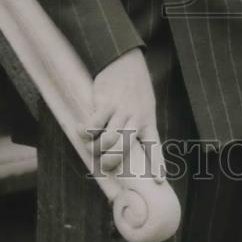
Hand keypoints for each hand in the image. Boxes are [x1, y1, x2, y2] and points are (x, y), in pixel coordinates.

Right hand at [78, 48, 165, 183]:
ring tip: (91, 145)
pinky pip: (92, 126)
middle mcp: (136, 118)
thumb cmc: (134, 85)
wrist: (124, 59)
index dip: (157, 165)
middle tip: (104, 163)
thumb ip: (139, 123)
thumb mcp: (145, 103)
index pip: (154, 146)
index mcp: (148, 120)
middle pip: (123, 150)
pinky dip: (84, 133)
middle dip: (111, 162)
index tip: (160, 182)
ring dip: (94, 148)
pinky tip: (81, 131)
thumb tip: (125, 145)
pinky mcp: (106, 102)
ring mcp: (121, 110)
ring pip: (106, 141)